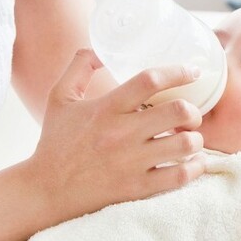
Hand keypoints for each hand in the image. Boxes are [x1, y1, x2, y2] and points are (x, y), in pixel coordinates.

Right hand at [22, 49, 205, 225]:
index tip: (194, 71)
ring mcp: (131, 162)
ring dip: (196, 139)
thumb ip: (78, 67)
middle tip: (189, 115)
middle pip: (177, 111)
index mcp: (106, 108)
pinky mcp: (137, 188)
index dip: (178, 71)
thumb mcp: (59, 98)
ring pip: (185, 144)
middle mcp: (121, 133)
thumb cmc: (55, 143)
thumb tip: (99, 49)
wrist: (44, 190)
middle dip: (193, 110)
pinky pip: (180, 176)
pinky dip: (195, 167)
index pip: (149, 81)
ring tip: (190, 139)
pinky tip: (191, 162)